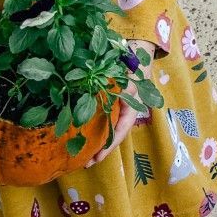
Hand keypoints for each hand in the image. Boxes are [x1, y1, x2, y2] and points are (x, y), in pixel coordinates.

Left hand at [86, 41, 157, 166]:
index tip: (97, 157)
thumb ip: (122, 81)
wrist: (135, 52)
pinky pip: (102, 121)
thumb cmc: (132, 63)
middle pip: (114, 135)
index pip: (121, 129)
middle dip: (102, 150)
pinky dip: (93, 131)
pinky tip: (81, 138)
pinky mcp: (108, 105)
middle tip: (86, 163)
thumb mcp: (129, 72)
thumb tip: (117, 88)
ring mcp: (116, 109)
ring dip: (97, 143)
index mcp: (132, 106)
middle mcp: (125, 110)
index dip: (110, 144)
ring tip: (83, 157)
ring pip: (108, 130)